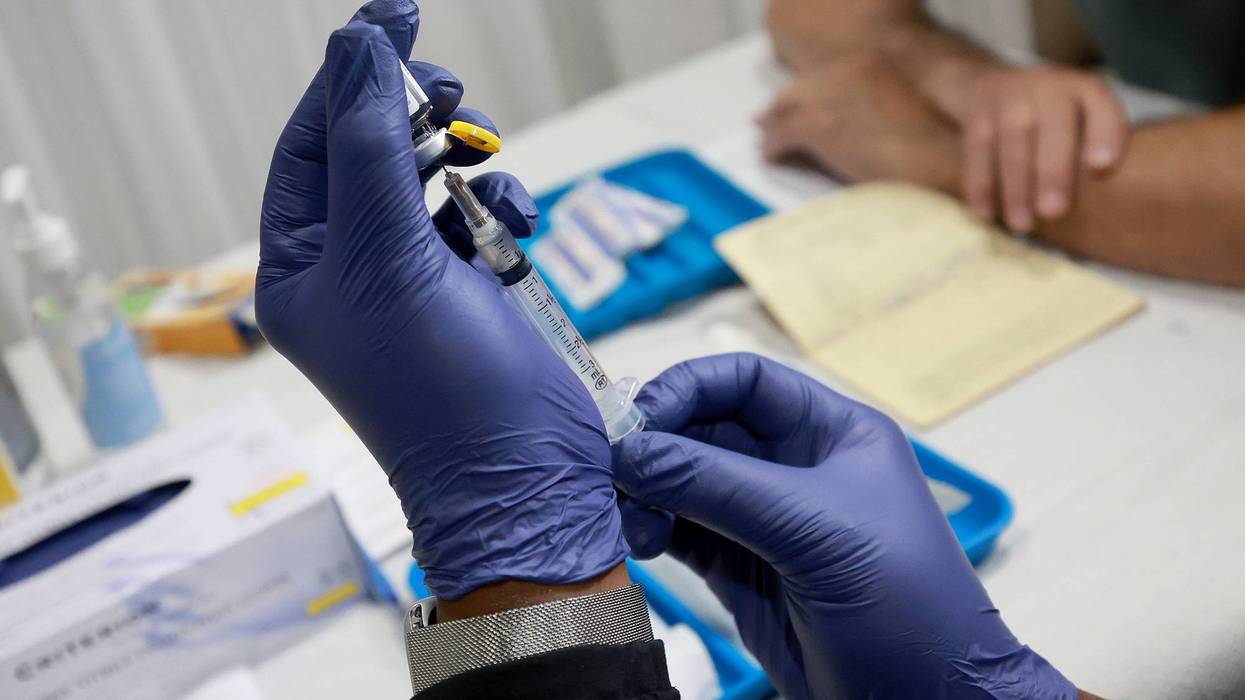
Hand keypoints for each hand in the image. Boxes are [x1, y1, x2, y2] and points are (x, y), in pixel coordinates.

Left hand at [256, 0, 626, 599]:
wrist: (523, 477)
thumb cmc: (441, 387)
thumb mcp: (391, 253)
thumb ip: (372, 144)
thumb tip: (357, 46)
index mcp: (300, 267)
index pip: (309, 143)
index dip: (348, 77)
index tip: (395, 14)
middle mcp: (349, 269)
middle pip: (370, 153)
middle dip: (414, 115)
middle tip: (452, 88)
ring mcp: (411, 281)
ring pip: (430, 180)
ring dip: (466, 160)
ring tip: (490, 160)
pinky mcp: (468, 292)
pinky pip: (477, 219)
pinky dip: (501, 207)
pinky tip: (518, 224)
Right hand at [613, 354, 1074, 699]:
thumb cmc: (905, 603)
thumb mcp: (813, 529)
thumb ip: (716, 484)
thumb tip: (630, 450)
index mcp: (832, 432)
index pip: (746, 381)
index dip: (688, 388)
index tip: (640, 418)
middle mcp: (795, 467)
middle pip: (706, 428)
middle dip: (657, 442)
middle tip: (613, 467)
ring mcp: (765, 520)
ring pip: (685, 482)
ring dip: (646, 491)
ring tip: (624, 517)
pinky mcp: (742, 570)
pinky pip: (683, 532)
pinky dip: (651, 530)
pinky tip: (634, 539)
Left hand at [758, 52, 959, 191]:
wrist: (941, 170)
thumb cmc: (931, 156)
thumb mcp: (898, 118)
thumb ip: (865, 112)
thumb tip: (834, 126)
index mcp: (871, 65)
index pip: (822, 78)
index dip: (802, 95)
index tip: (788, 108)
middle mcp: (849, 72)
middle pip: (797, 90)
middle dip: (780, 109)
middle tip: (765, 124)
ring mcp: (833, 97)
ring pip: (786, 110)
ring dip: (773, 130)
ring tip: (766, 146)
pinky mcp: (821, 126)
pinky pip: (782, 135)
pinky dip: (772, 148)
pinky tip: (770, 159)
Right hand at [958, 66, 1126, 231]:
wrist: (991, 85)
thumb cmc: (1050, 118)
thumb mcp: (1081, 119)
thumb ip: (1094, 150)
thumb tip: (1097, 192)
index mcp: (1086, 91)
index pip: (1102, 110)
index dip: (1104, 136)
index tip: (1101, 168)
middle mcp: (1050, 87)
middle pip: (1054, 129)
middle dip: (1052, 173)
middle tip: (1054, 213)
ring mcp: (1010, 96)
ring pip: (1013, 142)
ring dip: (1016, 188)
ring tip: (1022, 225)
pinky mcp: (977, 113)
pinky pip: (978, 150)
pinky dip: (981, 184)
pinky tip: (987, 213)